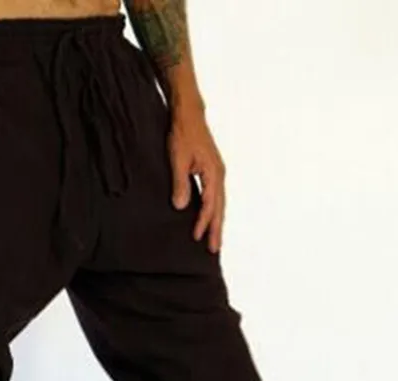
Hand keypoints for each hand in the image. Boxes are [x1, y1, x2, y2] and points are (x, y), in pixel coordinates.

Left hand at [168, 109, 225, 252]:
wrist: (189, 114)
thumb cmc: (183, 133)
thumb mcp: (177, 159)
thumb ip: (180, 183)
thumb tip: (181, 207)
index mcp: (213, 173)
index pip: (209, 205)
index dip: (203, 223)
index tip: (197, 238)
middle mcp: (219, 175)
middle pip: (219, 208)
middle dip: (216, 229)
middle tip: (214, 249)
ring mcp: (216, 173)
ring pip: (219, 203)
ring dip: (216, 222)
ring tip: (214, 239)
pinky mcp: (211, 172)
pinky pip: (215, 196)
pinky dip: (213, 210)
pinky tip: (207, 218)